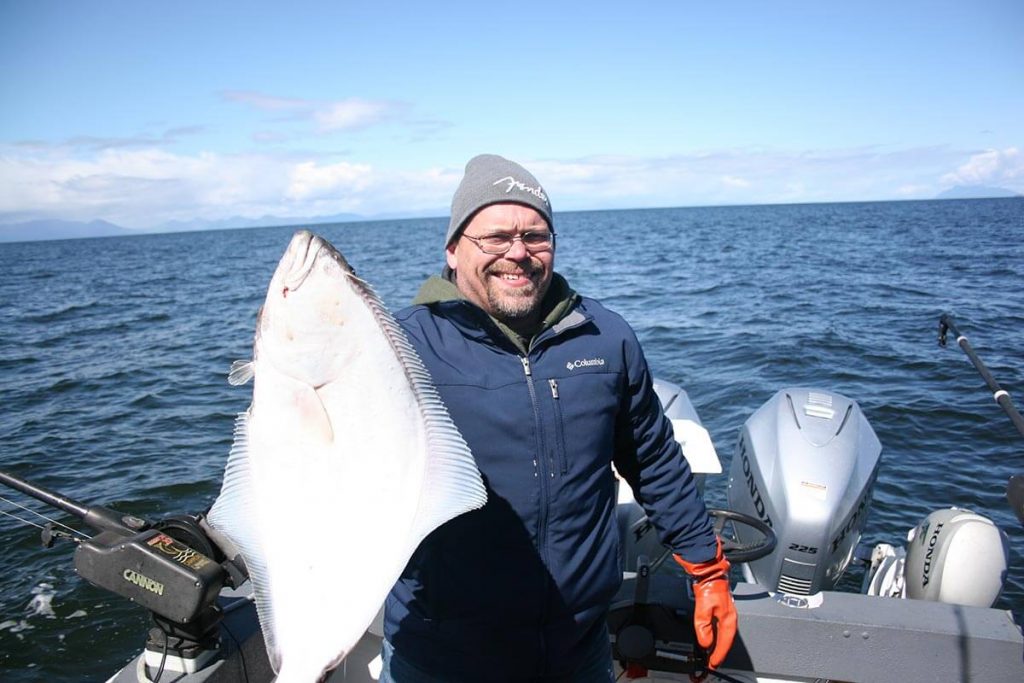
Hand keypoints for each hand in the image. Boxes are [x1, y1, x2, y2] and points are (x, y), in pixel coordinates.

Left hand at [673, 539, 735, 668]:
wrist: (709, 570)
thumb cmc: (709, 585)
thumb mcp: (703, 609)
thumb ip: (703, 627)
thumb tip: (705, 642)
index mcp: (728, 619)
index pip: (724, 643)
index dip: (718, 655)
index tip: (712, 664)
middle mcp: (730, 618)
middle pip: (726, 641)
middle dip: (719, 653)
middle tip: (712, 663)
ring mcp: (727, 613)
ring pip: (724, 635)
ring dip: (718, 645)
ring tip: (711, 654)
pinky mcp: (722, 609)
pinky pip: (721, 628)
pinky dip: (717, 636)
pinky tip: (712, 638)